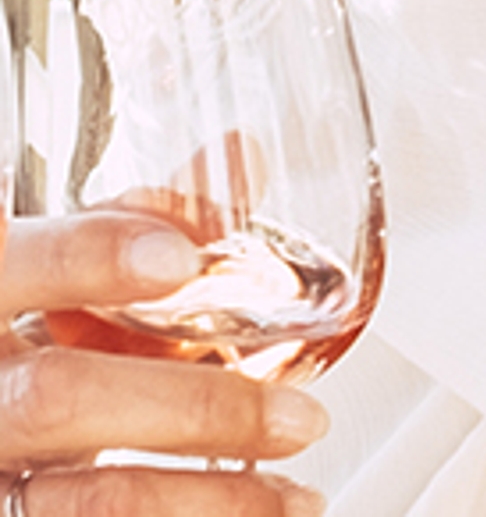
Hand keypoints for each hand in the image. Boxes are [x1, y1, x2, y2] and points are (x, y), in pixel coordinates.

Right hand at [0, 211, 327, 508]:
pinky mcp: (10, 512)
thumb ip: (130, 220)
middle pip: (57, 398)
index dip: (83, 259)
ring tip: (296, 497)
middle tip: (300, 417)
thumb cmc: (13, 324)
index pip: (7, 264)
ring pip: (79, 497)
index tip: (179, 259)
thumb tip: (239, 161)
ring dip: (203, 498)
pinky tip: (263, 512)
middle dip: (191, 408)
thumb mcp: (47, 266)